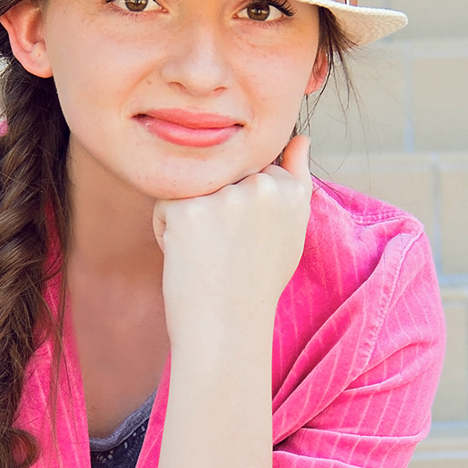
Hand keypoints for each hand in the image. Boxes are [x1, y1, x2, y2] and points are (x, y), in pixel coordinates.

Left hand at [152, 135, 311, 354]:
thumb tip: (302, 136)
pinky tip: (189, 260)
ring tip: (208, 255)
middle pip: (218, 175)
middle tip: (225, 252)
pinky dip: (168, 233)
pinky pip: (165, 205)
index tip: (245, 244)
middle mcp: (262, 187)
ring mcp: (225, 196)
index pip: (249, 170)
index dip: (237, 207)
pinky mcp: (190, 208)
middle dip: (213, 208)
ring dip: (190, 219)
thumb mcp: (289, 232)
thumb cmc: (254, 285)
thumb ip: (296, 181)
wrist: (226, 330)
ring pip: (191, 187)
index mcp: (289, 190)